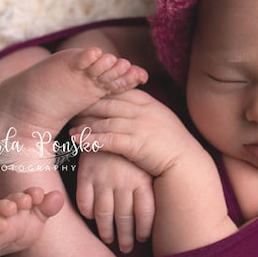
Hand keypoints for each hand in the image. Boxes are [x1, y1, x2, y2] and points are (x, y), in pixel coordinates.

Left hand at [71, 89, 202, 177]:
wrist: (187, 166)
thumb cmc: (172, 147)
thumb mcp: (161, 121)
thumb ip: (145, 112)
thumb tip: (127, 108)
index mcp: (149, 103)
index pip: (120, 91)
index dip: (101, 92)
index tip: (86, 95)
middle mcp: (143, 111)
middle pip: (108, 103)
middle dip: (87, 106)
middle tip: (70, 109)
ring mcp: (140, 126)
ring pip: (105, 121)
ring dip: (85, 125)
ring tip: (70, 130)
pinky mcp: (136, 144)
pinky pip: (108, 139)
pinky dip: (91, 139)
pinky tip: (78, 141)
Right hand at [75, 151, 154, 253]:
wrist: (108, 119)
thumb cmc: (133, 147)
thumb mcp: (146, 162)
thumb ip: (151, 185)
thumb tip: (163, 211)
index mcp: (142, 178)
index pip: (144, 213)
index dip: (143, 230)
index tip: (142, 239)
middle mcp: (124, 180)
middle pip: (124, 218)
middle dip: (125, 237)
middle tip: (126, 248)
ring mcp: (103, 177)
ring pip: (103, 214)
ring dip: (106, 231)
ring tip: (109, 238)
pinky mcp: (86, 173)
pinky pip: (84, 201)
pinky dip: (87, 213)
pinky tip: (91, 218)